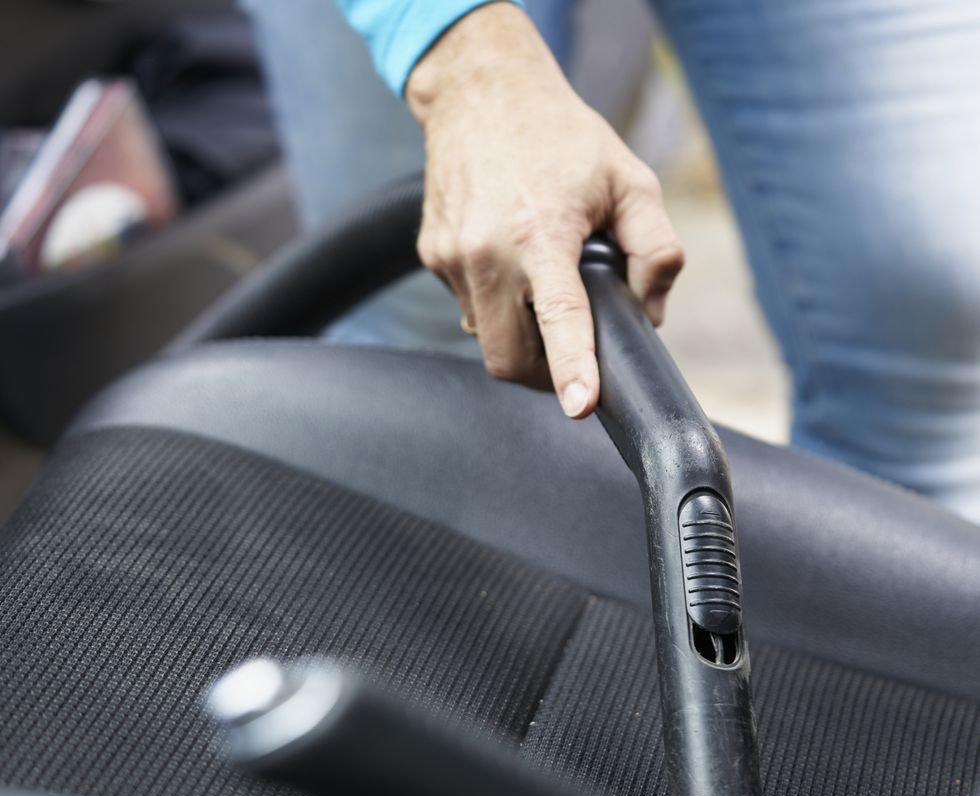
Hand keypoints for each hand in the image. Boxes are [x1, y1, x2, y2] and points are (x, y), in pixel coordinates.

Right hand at [407, 3, 683, 417]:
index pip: (558, 317)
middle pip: (509, 358)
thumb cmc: (560, 135)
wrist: (480, 91)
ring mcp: (452, 258)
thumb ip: (655, 248)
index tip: (578, 406)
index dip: (570, 369)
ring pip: (485, 338)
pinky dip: (494, 303)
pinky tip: (508, 261)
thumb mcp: (629, 179)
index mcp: (540, 233)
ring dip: (517, 334)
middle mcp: (486, 252)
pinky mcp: (432, 255)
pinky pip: (467, 307)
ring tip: (537, 286)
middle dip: (542, 373)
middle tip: (568, 355)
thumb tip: (651, 311)